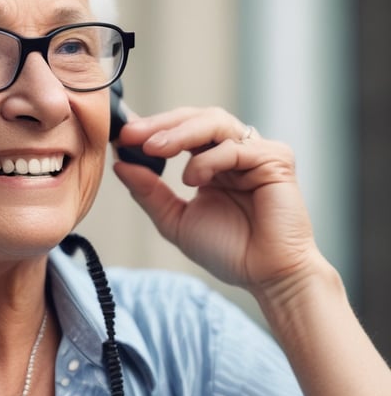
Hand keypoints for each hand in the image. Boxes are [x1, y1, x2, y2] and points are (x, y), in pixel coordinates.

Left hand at [113, 107, 319, 291]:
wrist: (265, 277)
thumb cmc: (229, 251)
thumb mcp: (175, 220)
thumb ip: (149, 192)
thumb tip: (120, 164)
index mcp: (211, 162)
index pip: (179, 131)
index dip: (150, 129)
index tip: (120, 136)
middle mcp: (234, 151)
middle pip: (195, 118)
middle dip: (160, 123)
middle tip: (132, 134)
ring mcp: (256, 152)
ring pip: (215, 122)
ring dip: (180, 133)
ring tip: (154, 148)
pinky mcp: (276, 160)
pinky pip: (236, 148)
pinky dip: (209, 160)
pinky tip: (193, 179)